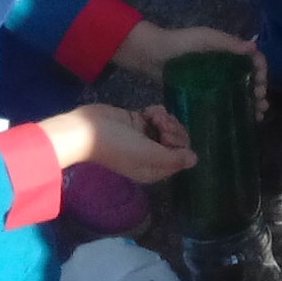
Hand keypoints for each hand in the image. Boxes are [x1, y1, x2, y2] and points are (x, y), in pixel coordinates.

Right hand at [41, 104, 196, 182]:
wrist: (87, 130)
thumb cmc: (118, 146)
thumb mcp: (148, 156)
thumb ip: (174, 158)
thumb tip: (195, 159)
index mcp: (155, 168)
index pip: (182, 156)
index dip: (179, 142)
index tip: (165, 135)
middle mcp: (152, 154)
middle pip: (177, 140)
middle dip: (172, 128)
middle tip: (159, 124)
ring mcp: (146, 137)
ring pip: (169, 126)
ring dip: (165, 118)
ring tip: (151, 117)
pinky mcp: (139, 122)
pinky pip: (158, 116)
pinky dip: (156, 112)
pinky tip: (146, 112)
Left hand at [113, 21, 266, 112]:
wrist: (151, 54)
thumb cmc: (180, 43)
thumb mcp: (205, 38)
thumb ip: (228, 43)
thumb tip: (254, 48)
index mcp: (228, 49)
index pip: (253, 60)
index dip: (261, 72)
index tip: (260, 86)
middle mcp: (225, 64)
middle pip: (250, 78)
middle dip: (259, 91)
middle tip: (260, 105)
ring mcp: (214, 79)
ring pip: (239, 91)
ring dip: (251, 102)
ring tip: (257, 115)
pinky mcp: (203, 91)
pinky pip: (223, 99)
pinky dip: (235, 108)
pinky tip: (241, 118)